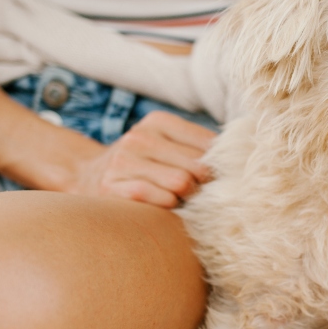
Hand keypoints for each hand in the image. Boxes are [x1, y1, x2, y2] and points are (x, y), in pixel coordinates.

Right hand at [66, 111, 215, 207]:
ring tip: (182, 200)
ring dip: (188, 198)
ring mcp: (124, 162)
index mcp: (158, 122)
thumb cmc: (140, 165)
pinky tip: (164, 206)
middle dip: (205, 185)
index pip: (208, 143)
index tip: (221, 179)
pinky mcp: (114, 187)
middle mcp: (140, 137)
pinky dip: (169, 207)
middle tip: (202, 195)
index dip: (220, 166)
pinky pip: (161, 199)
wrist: (85, 177)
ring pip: (182, 182)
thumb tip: (242, 158)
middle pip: (198, 165)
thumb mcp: (165, 145)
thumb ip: (197, 148)